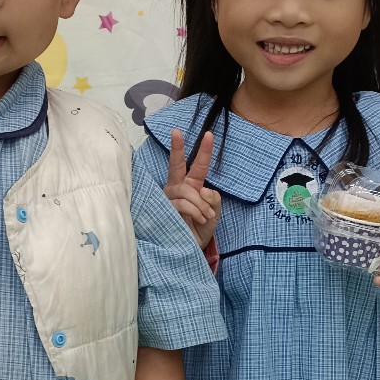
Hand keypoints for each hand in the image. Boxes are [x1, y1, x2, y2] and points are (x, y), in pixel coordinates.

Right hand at [165, 129, 220, 250]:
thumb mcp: (214, 212)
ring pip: (186, 190)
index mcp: (191, 185)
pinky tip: (200, 219)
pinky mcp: (164, 209)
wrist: (192, 248)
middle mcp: (177, 187)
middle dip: (176, 148)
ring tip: (206, 216)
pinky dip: (196, 211)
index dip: (204, 150)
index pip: (198, 165)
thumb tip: (203, 190)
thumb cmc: (200, 228)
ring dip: (200, 204)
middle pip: (176, 164)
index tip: (209, 134)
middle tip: (176, 132)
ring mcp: (169, 198)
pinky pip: (183, 203)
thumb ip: (213, 199)